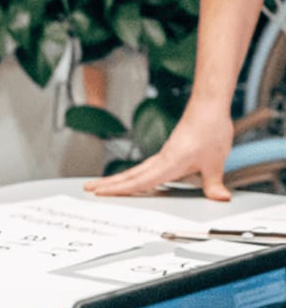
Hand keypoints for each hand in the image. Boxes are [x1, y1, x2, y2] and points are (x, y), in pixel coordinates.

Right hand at [84, 107, 233, 200]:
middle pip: (128, 175)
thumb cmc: (210, 130)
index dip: (119, 189)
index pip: (140, 181)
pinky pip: (144, 168)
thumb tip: (220, 198)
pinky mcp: (167, 153)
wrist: (208, 109)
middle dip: (107, 184)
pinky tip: (130, 180)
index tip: (101, 194)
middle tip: (87, 189)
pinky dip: (131, 176)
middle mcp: (161, 160)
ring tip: (100, 185)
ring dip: (115, 179)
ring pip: (133, 171)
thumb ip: (214, 183)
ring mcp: (162, 156)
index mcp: (169, 164)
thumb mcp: (215, 162)